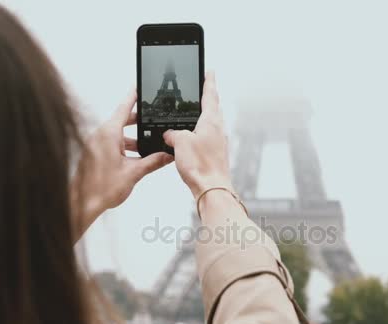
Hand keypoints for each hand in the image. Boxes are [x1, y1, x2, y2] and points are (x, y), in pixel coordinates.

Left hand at [71, 90, 172, 234]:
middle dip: (139, 122)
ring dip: (133, 139)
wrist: (82, 204)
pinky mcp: (93, 154)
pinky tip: (135, 159)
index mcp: (109, 134)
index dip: (133, 97)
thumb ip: (153, 161)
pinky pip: (111, 144)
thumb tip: (167, 155)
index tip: (139, 87)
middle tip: (153, 121)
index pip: (123, 108)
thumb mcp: (133, 173)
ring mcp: (95, 145)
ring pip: (117, 135)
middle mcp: (100, 136)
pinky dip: (124, 147)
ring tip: (148, 148)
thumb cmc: (101, 189)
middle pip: (122, 121)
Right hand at [163, 72, 231, 197]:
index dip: (208, 81)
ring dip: (203, 115)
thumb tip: (169, 135)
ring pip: (210, 123)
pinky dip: (199, 132)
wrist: (212, 189)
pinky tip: (192, 138)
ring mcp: (218, 142)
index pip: (210, 94)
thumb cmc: (200, 166)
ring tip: (194, 112)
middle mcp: (218, 129)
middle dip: (207, 97)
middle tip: (203, 88)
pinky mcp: (216, 154)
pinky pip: (206, 137)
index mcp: (211, 121)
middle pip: (213, 107)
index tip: (209, 71)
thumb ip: (173, 133)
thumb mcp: (180, 142)